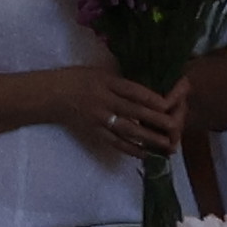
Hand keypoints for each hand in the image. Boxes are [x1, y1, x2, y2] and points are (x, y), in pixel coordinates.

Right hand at [55, 68, 193, 162]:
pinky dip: (131, 149)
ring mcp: (98, 119)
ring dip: (148, 138)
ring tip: (166, 145)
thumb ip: (120, 82)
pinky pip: (115, 142)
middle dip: (155, 120)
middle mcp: (103, 101)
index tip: (169, 104)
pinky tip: (145, 154)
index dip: (151, 98)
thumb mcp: (98, 73)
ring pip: (127, 130)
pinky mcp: (95, 132)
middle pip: (133, 111)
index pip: (132, 91)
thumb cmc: (76, 79)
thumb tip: (147, 92)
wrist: (51, 95)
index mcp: (105, 82)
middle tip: (174, 127)